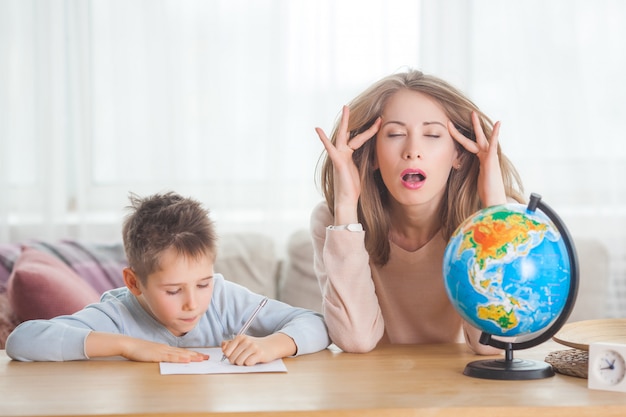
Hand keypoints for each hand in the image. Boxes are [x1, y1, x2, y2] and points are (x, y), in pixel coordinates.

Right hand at [85, 332, 208, 362]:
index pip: (182, 352)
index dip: (193, 354)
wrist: (128, 344)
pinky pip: (171, 357)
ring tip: (202, 359)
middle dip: (197, 356)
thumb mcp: (152, 353)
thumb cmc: (138, 350)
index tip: (202, 356)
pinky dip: (180, 358)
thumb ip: (160, 355)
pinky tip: (187, 360)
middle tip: (208, 358)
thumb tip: (167, 358)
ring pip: (180, 355)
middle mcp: (166, 349)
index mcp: (165, 349)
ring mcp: (162, 351)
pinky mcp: (157, 355)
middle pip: (184, 353)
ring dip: (192, 357)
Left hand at [221, 333, 295, 365]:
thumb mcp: (242, 342)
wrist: (271, 346)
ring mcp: (252, 347)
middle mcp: (245, 341)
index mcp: (240, 337)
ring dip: (243, 363)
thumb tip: (223, 347)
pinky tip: (254, 360)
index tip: (235, 355)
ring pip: (239, 362)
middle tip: (243, 358)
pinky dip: (250, 364)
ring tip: (248, 359)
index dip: (229, 357)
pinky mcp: (259, 354)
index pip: (226, 352)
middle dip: (236, 361)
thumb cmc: (254, 346)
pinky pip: (248, 363)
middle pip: (232, 358)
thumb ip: (230, 344)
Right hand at [315, 106, 380, 221]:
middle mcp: (343, 153)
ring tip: (345, 108)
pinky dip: (323, 139)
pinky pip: (330, 148)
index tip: (379, 121)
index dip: (370, 130)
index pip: (360, 138)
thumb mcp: (365, 171)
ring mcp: (339, 155)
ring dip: (345, 122)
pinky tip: (317, 129)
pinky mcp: (337, 160)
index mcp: (350, 155)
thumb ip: (370, 162)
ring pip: (342, 135)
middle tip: (350, 105)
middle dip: (352, 120)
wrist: (347, 199)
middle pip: (349, 133)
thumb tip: (380, 158)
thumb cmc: (354, 188)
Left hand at [448, 111, 506, 206]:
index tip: (452, 129)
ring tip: (473, 114)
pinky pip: (493, 144)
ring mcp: (489, 157)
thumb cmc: (487, 192)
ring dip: (477, 126)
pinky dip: (495, 134)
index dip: (460, 137)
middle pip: (476, 138)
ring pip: (482, 138)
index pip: (469, 145)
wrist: (494, 199)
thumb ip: (473, 174)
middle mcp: (486, 156)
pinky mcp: (492, 160)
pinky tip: (498, 124)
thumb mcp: (476, 180)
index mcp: (482, 160)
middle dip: (472, 126)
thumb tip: (464, 175)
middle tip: (470, 113)